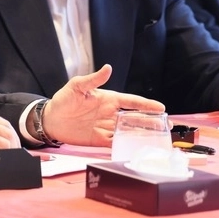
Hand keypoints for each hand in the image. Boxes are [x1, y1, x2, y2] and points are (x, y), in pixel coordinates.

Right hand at [0, 108, 19, 159]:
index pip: (5, 124)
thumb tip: (2, 144)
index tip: (15, 149)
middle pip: (8, 132)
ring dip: (10, 153)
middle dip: (15, 147)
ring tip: (9, 162)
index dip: (14, 138)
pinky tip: (0, 164)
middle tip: (15, 158)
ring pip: (4, 141)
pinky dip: (1, 158)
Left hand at [43, 64, 164, 146]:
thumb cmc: (64, 99)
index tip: (160, 108)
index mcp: (108, 99)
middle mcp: (110, 114)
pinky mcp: (99, 140)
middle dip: (151, 121)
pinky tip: (136, 149)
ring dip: (142, 135)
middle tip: (167, 125)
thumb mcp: (77, 86)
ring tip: (158, 139)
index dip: (146, 105)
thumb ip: (93, 79)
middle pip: (135, 118)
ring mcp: (106, 127)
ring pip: (128, 132)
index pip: (131, 101)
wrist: (51, 119)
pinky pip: (116, 143)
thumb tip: (108, 68)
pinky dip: (126, 146)